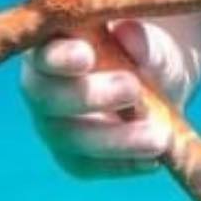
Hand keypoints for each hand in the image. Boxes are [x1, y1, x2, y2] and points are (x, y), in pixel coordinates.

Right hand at [19, 20, 198, 178]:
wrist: (159, 86)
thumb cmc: (144, 51)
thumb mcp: (152, 41)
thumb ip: (142, 40)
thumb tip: (129, 34)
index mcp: (50, 44)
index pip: (42, 51)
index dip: (60, 57)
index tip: (88, 55)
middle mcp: (41, 85)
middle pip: (46, 96)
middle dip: (88, 95)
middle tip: (133, 89)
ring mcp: (53, 124)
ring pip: (67, 137)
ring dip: (113, 139)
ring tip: (157, 137)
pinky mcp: (72, 156)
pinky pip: (88, 165)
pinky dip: (122, 164)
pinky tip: (153, 160)